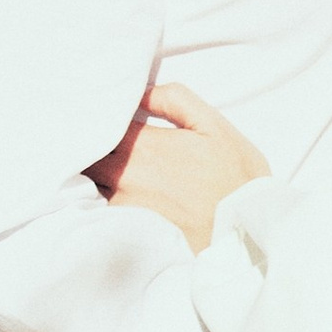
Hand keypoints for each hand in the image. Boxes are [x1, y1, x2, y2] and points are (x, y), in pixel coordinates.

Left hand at [89, 81, 268, 253]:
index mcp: (144, 146)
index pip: (100, 123)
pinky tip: (113, 197)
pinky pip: (100, 211)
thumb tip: (140, 92)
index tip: (105, 114)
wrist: (245, 239)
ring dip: (92, 173)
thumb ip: (173, 100)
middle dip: (88, 145)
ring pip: (90, 183)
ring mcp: (122, 209)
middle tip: (97, 139)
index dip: (99, 117)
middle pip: (86, 155)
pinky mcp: (126, 236)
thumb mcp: (213, 126)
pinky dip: (99, 200)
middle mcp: (125, 177)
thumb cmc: (235, 181)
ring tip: (104, 166)